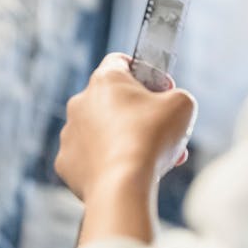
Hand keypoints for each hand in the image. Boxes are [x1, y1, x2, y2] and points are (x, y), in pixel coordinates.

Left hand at [55, 54, 196, 205]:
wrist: (122, 186)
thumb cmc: (151, 139)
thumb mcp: (182, 105)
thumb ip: (178, 96)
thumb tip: (173, 103)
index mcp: (105, 80)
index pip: (120, 61)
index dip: (145, 72)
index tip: (161, 89)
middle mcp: (80, 102)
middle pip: (114, 101)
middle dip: (140, 115)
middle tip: (163, 133)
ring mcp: (69, 133)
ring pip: (101, 131)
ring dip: (125, 140)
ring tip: (151, 159)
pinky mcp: (66, 162)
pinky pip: (89, 158)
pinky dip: (106, 163)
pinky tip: (125, 173)